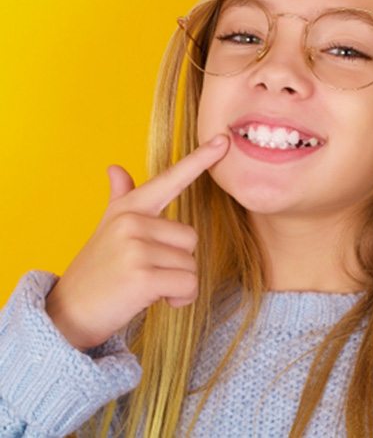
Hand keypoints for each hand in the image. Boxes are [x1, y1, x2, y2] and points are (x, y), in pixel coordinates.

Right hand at [45, 134, 229, 351]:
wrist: (69, 311)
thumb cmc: (97, 268)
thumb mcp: (107, 228)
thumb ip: (119, 197)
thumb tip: (115, 168)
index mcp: (130, 208)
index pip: (171, 178)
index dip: (200, 159)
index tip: (224, 140)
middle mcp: (133, 220)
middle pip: (191, 238)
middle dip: (177, 263)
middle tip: (148, 273)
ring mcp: (136, 246)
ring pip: (191, 264)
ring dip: (177, 284)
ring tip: (146, 287)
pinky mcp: (142, 275)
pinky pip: (188, 285)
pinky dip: (180, 299)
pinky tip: (154, 300)